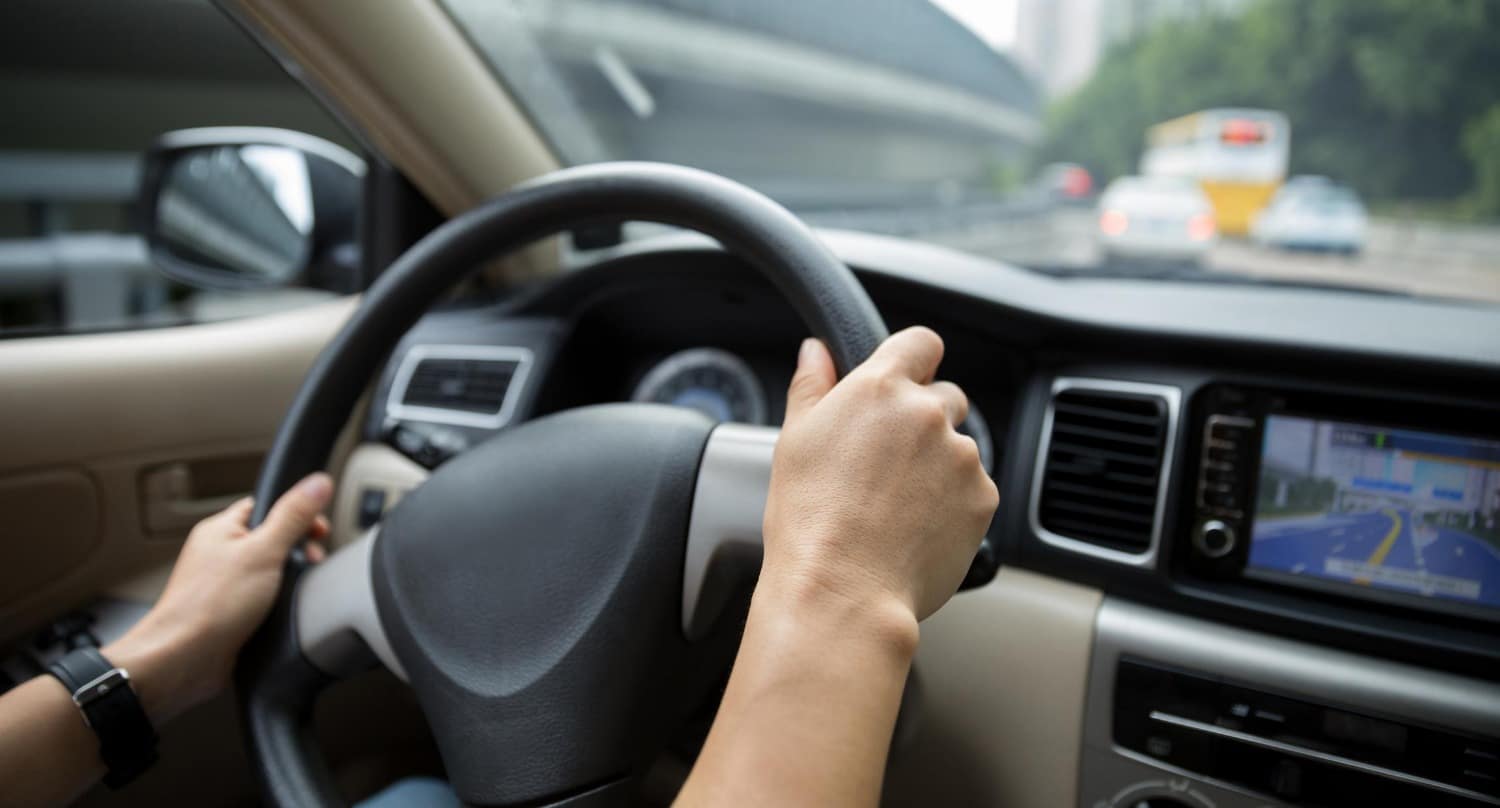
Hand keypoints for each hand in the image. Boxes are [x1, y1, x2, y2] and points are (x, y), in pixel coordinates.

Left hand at [103, 473, 333, 723]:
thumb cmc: (209, 606)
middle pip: (273, 538)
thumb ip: (293, 516)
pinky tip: (282, 611)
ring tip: (294, 590)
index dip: (297, 514)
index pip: (267, 505)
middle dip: (299, 549)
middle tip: (310, 561)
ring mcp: (224, 585)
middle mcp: (219, 554)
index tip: (318, 531)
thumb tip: (317, 483)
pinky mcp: (230, 612)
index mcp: (220, 529)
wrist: (182, 661)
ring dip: (289, 579)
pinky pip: (264, 598)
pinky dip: (278, 603)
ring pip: (270, 571)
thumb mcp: (263, 551)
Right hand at [761, 328, 997, 627]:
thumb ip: (812, 385)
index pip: (921, 342)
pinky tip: (915, 527)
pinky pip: (974, 490)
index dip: (914, 361)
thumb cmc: (811, 520)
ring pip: (959, 448)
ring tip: (897, 506)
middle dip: (924, 421)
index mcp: (881, 388)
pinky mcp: (983, 499)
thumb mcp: (795, 441)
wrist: (843, 590)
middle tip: (888, 462)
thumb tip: (817, 351)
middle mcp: (929, 414)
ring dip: (939, 466)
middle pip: (946, 397)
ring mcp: (962, 457)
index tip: (904, 381)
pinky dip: (953, 504)